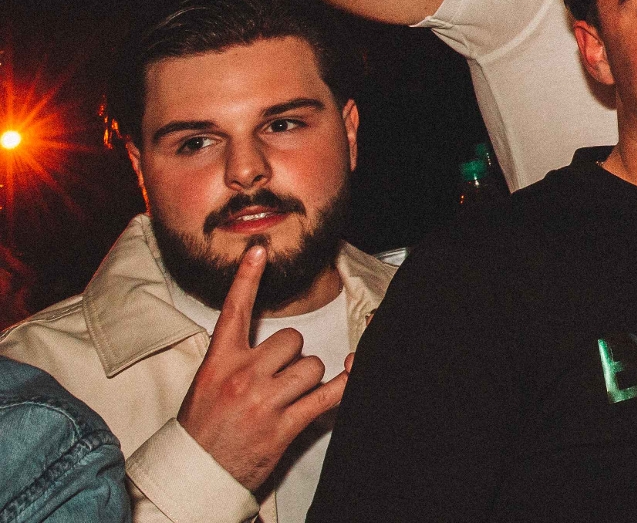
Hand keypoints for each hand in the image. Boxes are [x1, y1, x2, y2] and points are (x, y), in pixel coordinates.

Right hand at [176, 245, 347, 490]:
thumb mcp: (206, 384)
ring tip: (285, 401)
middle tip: (274, 381)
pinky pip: (330, 394)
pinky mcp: (286, 424)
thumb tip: (272, 340)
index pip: (236, 312)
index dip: (247, 278)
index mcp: (219, 362)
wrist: (196, 473)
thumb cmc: (203, 428)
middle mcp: (243, 376)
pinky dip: (346, 383)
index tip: (259, 251)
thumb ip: (235, 358)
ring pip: (312, 366)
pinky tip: (350, 372)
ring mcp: (266, 400)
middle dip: (291, 357)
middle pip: (292, 341)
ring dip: (307, 381)